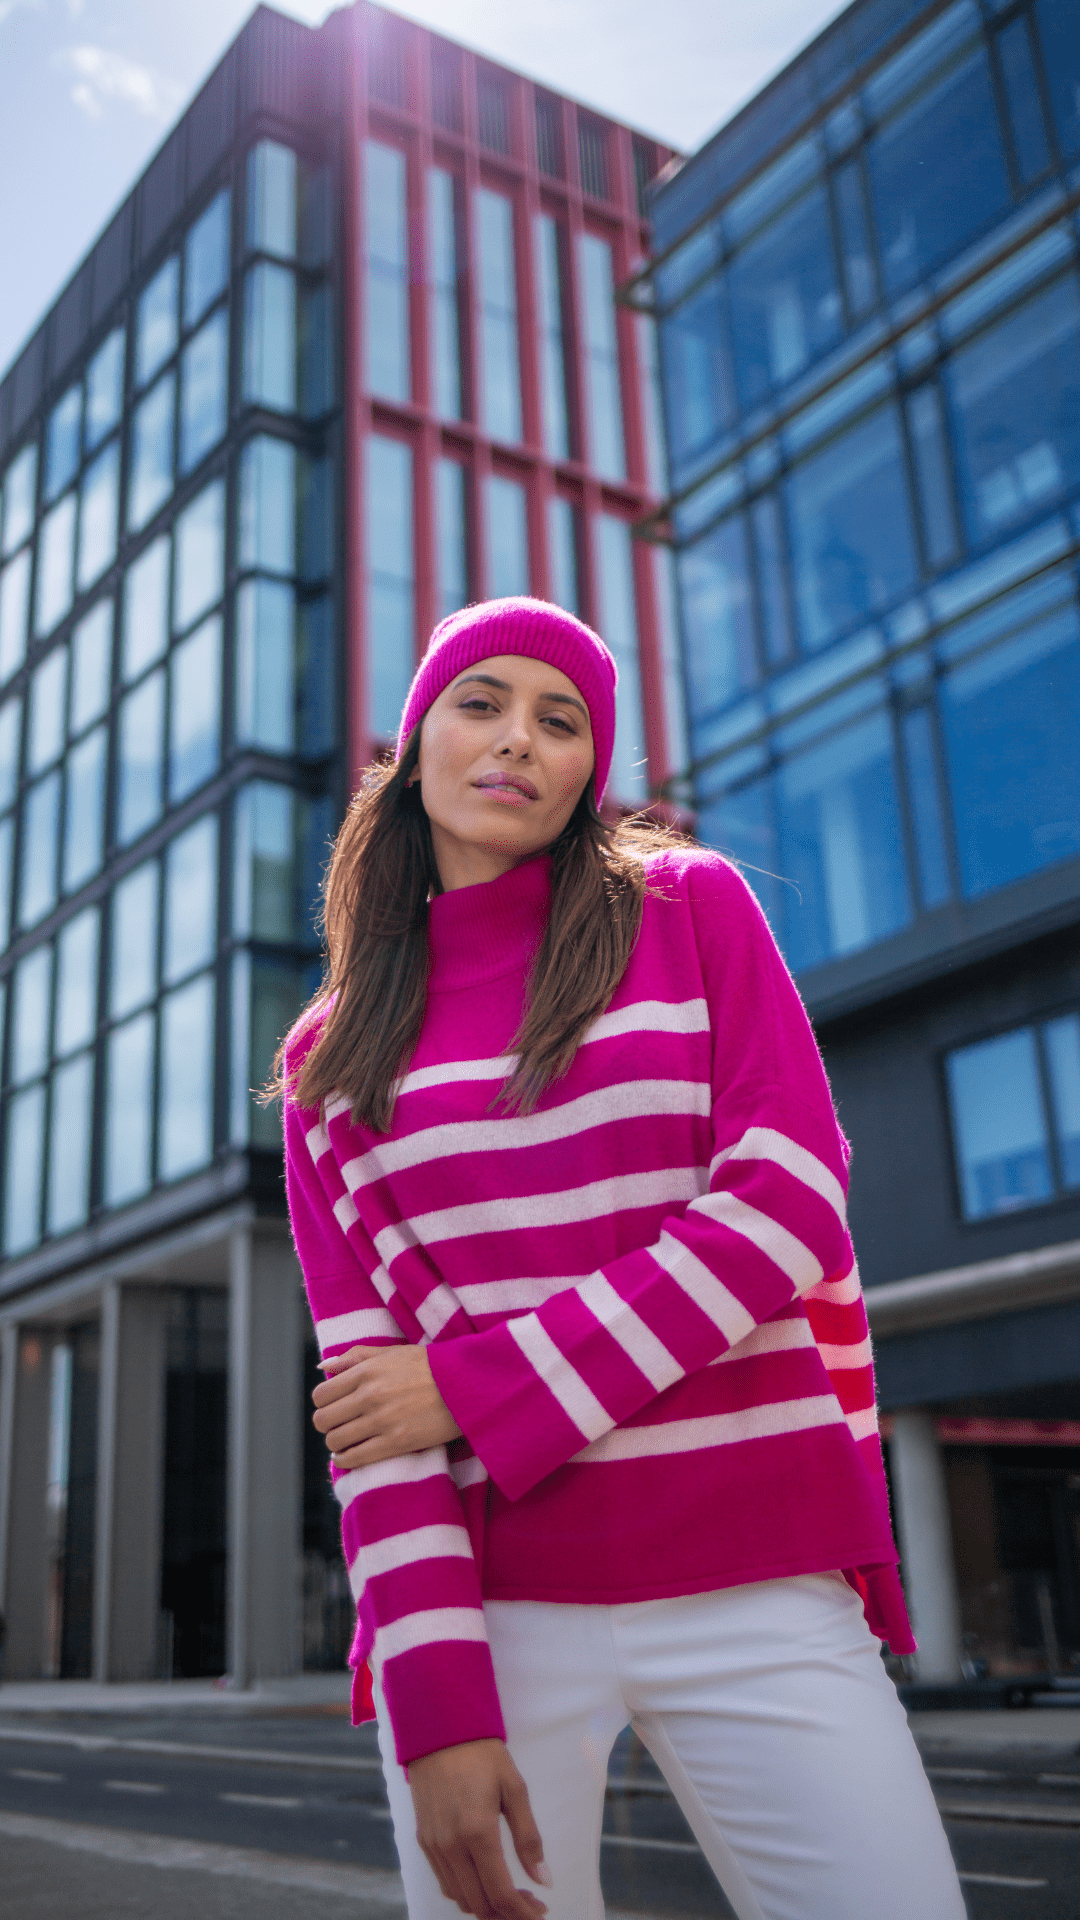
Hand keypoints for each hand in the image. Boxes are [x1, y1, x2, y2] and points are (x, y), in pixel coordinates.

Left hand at [312, 1344, 462, 1469]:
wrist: (465, 1386)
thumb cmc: (429, 1367)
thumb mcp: (392, 1353)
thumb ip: (356, 1356)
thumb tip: (323, 1365)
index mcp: (366, 1371)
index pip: (321, 1394)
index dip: (323, 1403)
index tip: (333, 1407)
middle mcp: (369, 1395)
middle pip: (323, 1419)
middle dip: (327, 1424)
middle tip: (338, 1425)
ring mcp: (381, 1420)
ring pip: (335, 1440)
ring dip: (336, 1443)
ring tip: (346, 1440)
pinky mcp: (396, 1442)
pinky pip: (355, 1458)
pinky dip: (345, 1460)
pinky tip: (349, 1455)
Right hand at [409, 1739, 549, 1919]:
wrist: (439, 1730)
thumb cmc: (482, 1754)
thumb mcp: (515, 1789)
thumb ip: (529, 1838)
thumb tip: (544, 1880)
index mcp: (478, 1832)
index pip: (501, 1893)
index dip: (523, 1912)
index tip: (541, 1912)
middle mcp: (451, 1845)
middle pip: (480, 1904)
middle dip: (507, 1914)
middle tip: (530, 1904)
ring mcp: (434, 1845)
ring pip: (460, 1898)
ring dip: (486, 1906)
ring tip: (511, 1895)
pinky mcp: (423, 1840)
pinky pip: (445, 1882)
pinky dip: (466, 1892)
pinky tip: (484, 1879)